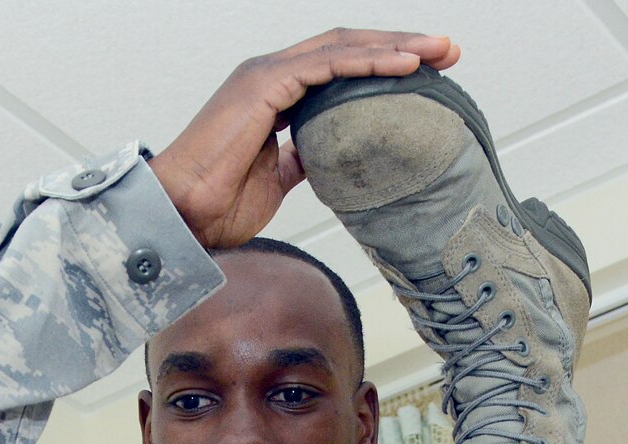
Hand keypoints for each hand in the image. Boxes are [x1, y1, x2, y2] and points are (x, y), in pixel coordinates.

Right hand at [150, 31, 460, 248]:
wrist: (180, 214)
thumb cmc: (215, 203)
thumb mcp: (275, 180)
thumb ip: (301, 158)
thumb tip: (327, 158)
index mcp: (274, 94)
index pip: (338, 66)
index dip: (382, 65)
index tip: (425, 74)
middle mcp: (271, 75)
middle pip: (347, 47)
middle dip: (400, 45)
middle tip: (446, 52)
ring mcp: (266, 75)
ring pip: (343, 47)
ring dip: (395, 46)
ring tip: (437, 52)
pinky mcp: (264, 85)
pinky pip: (328, 65)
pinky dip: (368, 62)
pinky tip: (404, 66)